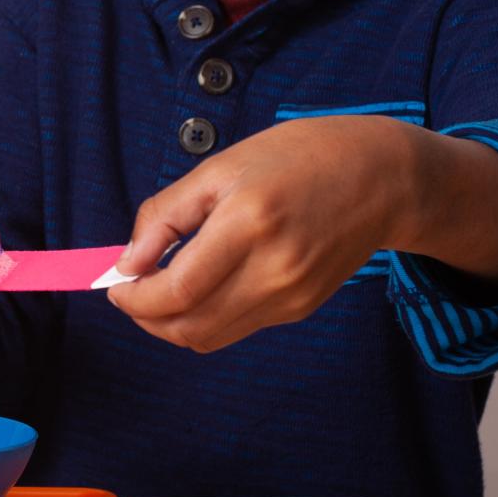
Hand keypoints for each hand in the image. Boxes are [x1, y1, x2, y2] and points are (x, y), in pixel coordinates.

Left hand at [108, 116, 421, 352]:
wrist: (382, 178)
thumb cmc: (296, 158)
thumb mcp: (219, 167)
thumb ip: (165, 216)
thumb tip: (127, 263)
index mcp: (249, 224)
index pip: (177, 290)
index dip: (134, 298)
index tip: (115, 285)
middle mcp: (274, 269)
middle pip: (189, 327)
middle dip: (146, 318)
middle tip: (129, 292)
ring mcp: (292, 296)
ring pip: (210, 337)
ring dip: (172, 323)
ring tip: (158, 290)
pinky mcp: (301, 308)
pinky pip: (237, 327)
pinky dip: (206, 316)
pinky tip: (200, 285)